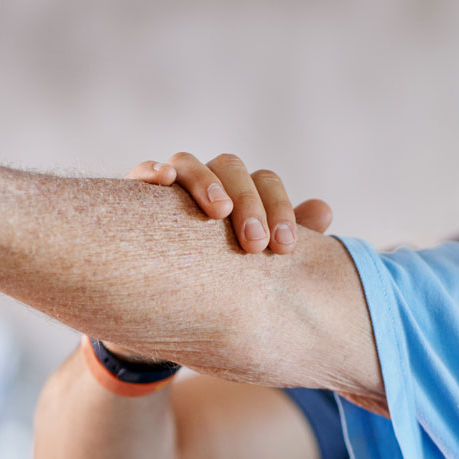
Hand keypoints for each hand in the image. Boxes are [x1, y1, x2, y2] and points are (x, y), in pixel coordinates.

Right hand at [125, 153, 331, 254]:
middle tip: (255, 244)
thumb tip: (323, 210)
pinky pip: (142, 171)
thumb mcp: (260, 261)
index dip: (280, 209)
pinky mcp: (135, 197)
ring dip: (206, 181)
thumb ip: (291, 237)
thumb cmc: (224, 273)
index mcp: (241, 192)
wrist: (167, 295)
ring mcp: (171, 186)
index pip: (266, 182)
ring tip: (218, 212)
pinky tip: (164, 179)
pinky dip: (152, 169)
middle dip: (248, 202)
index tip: (284, 247)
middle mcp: (208, 181)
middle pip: (232, 168)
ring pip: (189, 162)